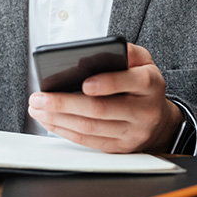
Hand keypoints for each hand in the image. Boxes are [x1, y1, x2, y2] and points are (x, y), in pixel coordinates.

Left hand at [27, 43, 182, 152]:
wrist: (159, 118)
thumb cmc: (142, 83)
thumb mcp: (143, 61)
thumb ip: (126, 51)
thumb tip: (100, 49)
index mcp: (150, 84)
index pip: (130, 82)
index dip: (107, 83)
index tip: (83, 83)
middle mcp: (145, 111)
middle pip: (101, 109)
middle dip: (65, 103)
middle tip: (40, 97)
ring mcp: (133, 132)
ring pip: (91, 128)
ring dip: (59, 118)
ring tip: (37, 108)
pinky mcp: (120, 147)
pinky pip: (89, 142)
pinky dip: (65, 131)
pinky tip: (49, 121)